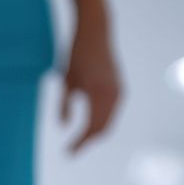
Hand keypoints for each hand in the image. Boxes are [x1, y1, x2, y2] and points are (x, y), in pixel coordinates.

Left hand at [60, 20, 121, 153]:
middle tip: (72, 150)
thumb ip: (64, 105)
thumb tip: (63, 126)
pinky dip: (101, 122)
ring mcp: (118, 91)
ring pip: (108, 121)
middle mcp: (112, 94)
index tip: (68, 153)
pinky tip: (90, 126)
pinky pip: (111, 112)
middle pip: (102, 128)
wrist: (95, 31)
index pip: (91, 127)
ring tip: (79, 141)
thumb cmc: (76, 54)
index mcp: (97, 93)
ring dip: (95, 133)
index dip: (80, 143)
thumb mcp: (66, 80)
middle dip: (87, 141)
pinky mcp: (120, 88)